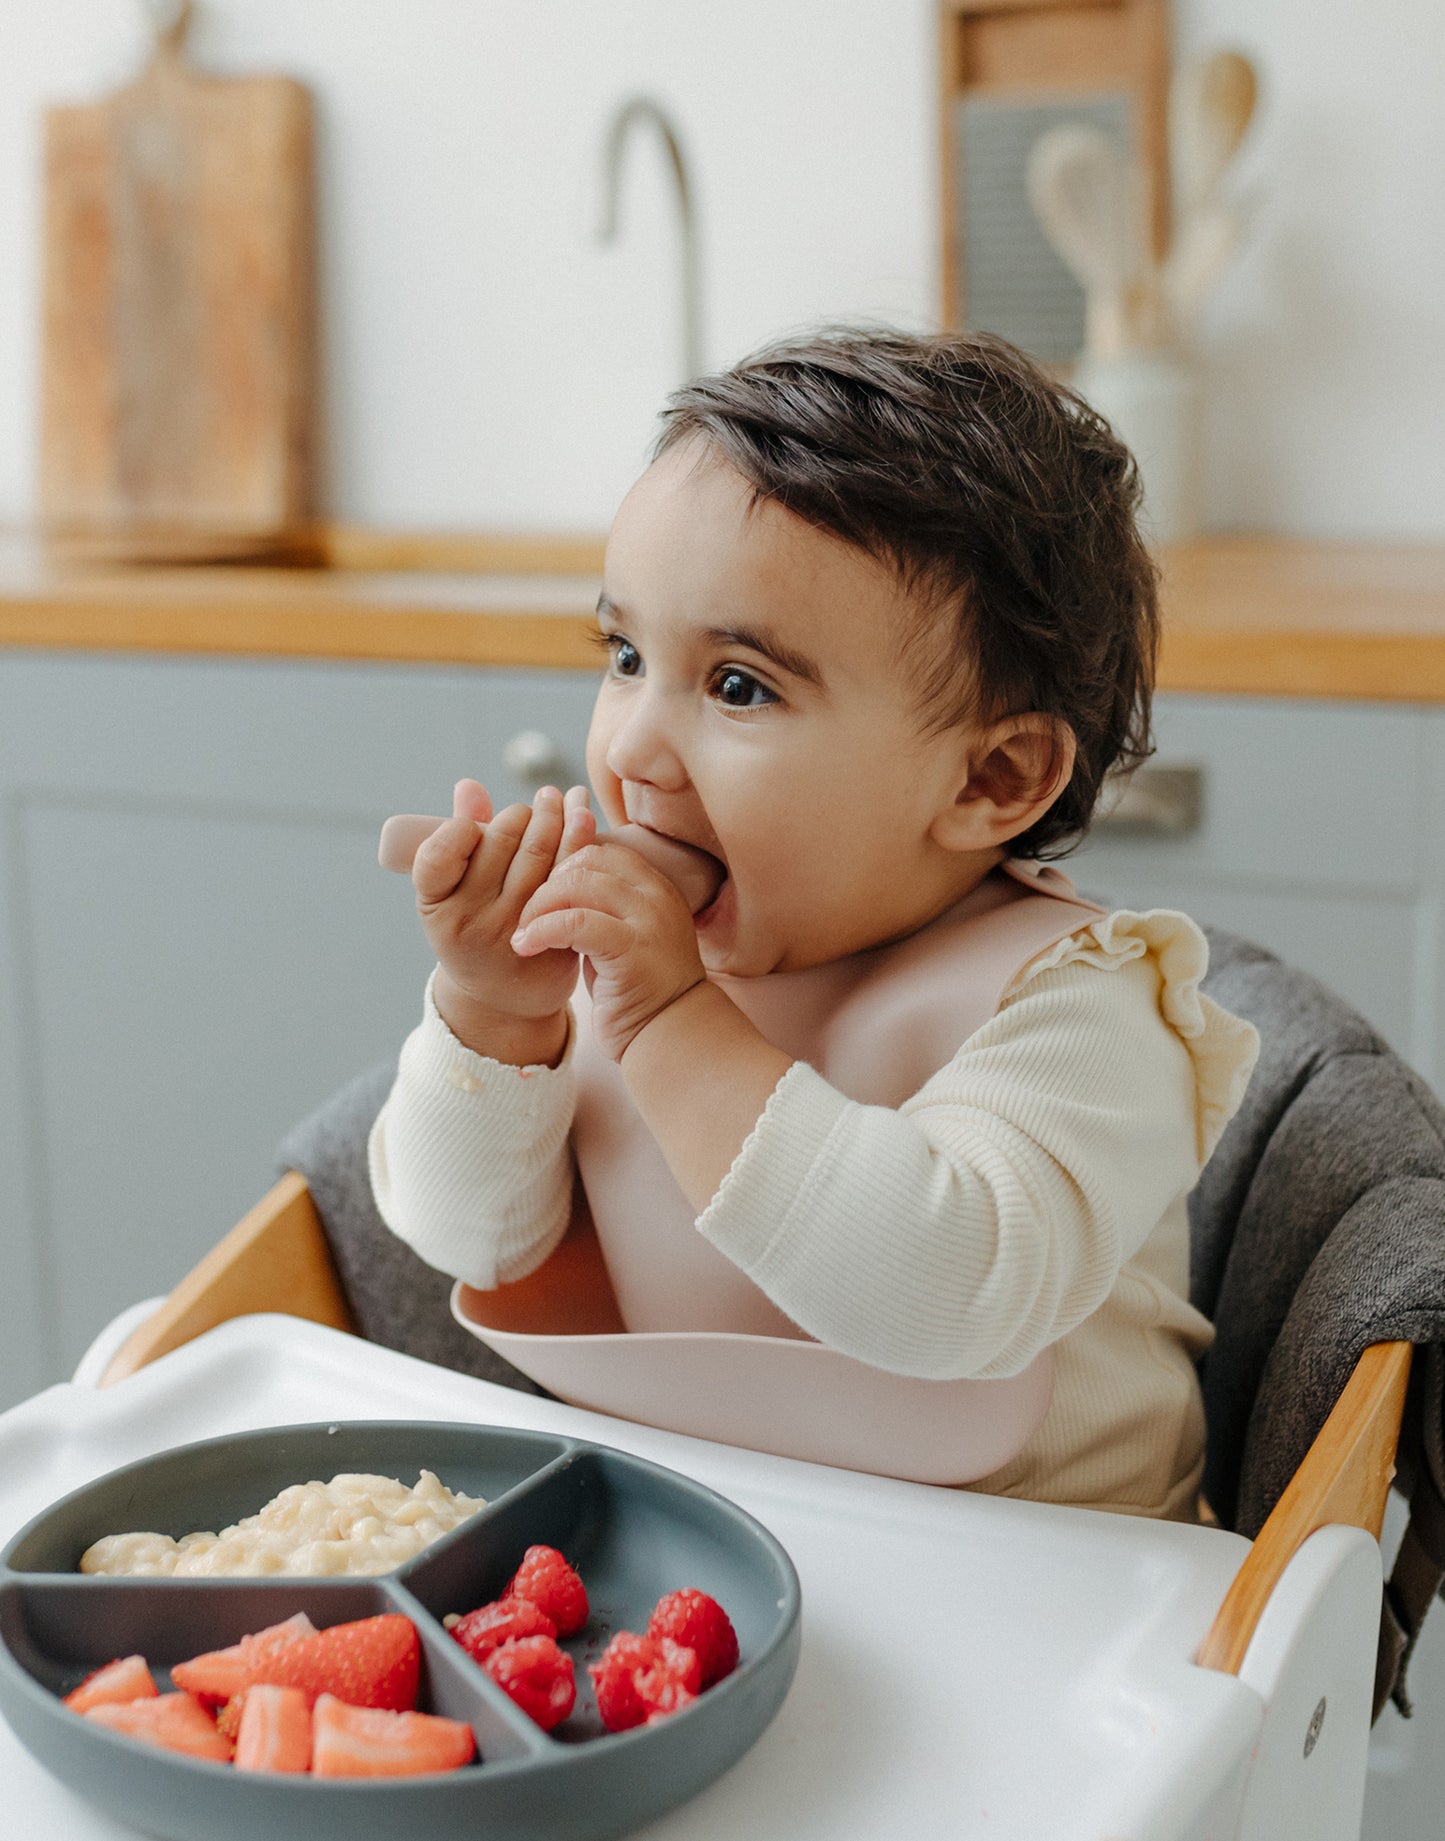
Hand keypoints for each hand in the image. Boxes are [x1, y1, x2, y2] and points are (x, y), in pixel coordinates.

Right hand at [414, 778, 595, 1057]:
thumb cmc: (475, 929)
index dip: (464, 827)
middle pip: (500, 842)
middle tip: (536, 805)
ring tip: (559, 800)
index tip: (478, 825)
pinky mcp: (553, 936)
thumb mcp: (454, 893)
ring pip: (539, 853)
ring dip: (554, 816)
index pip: (441, 851)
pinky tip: (583, 816)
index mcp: (435, 908)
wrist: (505, 1000)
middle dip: (521, 814)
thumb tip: (469, 786)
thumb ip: (457, 839)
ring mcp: (514, 932)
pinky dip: (579, 838)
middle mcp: (470, 923)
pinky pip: (569, 875)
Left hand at [510, 837, 706, 1062]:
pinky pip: (575, 922)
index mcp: (655, 887)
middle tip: (526, 918)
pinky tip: (526, 946)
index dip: (561, 868)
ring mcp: (648, 920)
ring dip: (538, 907)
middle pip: (586, 860)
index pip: (599, 851)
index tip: (541, 900)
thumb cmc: (638, 991)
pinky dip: (542, 930)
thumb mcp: (621, 937)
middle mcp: (657, 896)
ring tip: (523, 934)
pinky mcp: (632, 949)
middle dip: (546, 885)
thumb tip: (553, 884)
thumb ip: (599, 907)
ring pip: (577, 885)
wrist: (671, 1036)